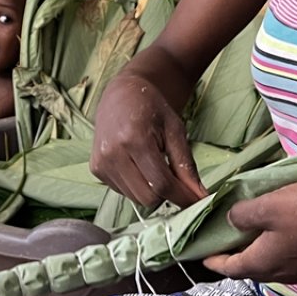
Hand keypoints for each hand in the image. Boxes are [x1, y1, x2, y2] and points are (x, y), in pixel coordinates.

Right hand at [90, 75, 206, 207]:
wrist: (122, 94)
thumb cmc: (152, 109)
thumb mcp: (175, 130)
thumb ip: (186, 165)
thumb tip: (200, 195)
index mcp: (134, 139)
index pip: (162, 183)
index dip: (182, 197)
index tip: (198, 201)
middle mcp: (112, 153)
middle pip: (148, 197)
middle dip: (167, 194)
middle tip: (177, 180)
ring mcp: (101, 162)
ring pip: (135, 199)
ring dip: (152, 192)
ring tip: (156, 168)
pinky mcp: (96, 169)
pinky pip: (123, 192)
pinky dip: (137, 187)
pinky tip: (139, 167)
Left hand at [202, 181, 296, 282]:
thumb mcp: (270, 205)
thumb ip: (243, 214)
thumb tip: (231, 220)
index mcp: (262, 263)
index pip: (228, 268)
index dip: (212, 259)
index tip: (201, 254)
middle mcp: (281, 274)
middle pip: (249, 268)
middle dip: (235, 255)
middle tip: (225, 237)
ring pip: (271, 264)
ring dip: (258, 250)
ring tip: (253, 231)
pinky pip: (290, 259)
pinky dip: (278, 248)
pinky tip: (284, 231)